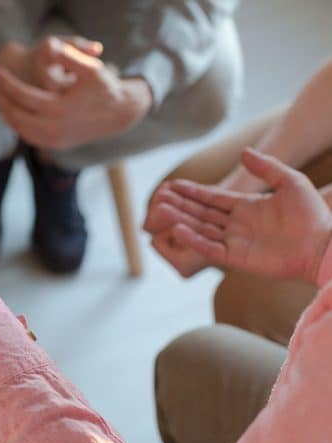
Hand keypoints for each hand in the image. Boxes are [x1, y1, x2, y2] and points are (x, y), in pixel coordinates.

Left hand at [0, 41, 151, 150]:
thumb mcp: (90, 68)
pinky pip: (28, 135)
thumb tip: (48, 44)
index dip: (7, 83)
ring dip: (5, 111)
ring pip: (19, 128)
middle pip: (15, 115)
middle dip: (0, 98)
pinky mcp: (55, 145)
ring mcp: (53, 141)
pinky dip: (16, 123)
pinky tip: (10, 108)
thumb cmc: (104, 86)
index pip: (23, 97)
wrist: (119, 114)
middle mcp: (54, 129)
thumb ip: (68, 57)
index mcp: (60, 110)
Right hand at [153, 148, 331, 282]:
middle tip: (159, 197)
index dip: (193, 191)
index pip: (212, 198)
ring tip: (162, 211)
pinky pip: (210, 248)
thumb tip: (243, 151)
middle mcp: (237, 225)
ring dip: (181, 220)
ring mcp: (235, 242)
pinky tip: (179, 229)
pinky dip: (193, 240)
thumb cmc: (312, 214)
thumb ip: (267, 167)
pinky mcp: (237, 259)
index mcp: (247, 207)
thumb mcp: (291, 182)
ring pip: (201, 229)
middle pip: (201, 213)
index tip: (173, 185)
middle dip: (180, 205)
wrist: (323, 246)